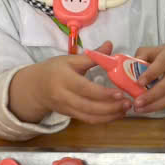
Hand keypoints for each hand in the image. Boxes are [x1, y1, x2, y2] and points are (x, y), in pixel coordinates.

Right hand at [9, 41, 130, 124]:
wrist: (35, 87)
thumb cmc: (54, 70)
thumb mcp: (70, 60)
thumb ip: (92, 56)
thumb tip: (110, 45)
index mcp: (64, 79)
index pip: (85, 89)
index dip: (103, 94)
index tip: (120, 93)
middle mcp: (64, 96)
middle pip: (89, 107)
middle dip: (110, 108)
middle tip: (128, 103)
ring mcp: (67, 108)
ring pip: (90, 117)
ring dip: (110, 116)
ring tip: (126, 109)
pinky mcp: (70, 116)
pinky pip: (88, 120)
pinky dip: (104, 119)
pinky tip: (116, 114)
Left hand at [131, 41, 164, 113]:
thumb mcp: (162, 50)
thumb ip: (145, 54)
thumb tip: (130, 64)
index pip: (163, 62)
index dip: (151, 73)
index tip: (139, 82)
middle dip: (152, 94)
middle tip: (137, 102)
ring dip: (155, 104)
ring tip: (140, 109)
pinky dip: (160, 106)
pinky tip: (149, 108)